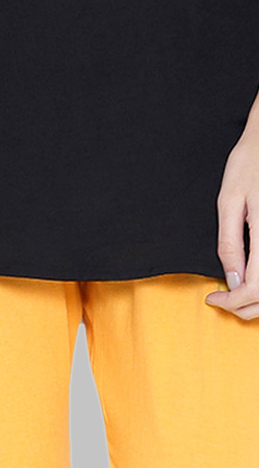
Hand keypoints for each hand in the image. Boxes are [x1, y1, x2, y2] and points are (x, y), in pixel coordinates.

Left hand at [207, 115, 258, 319]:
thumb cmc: (250, 161)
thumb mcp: (229, 201)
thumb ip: (229, 244)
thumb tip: (232, 280)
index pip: (255, 287)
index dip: (233, 301)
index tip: (213, 298)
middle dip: (244, 306)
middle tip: (223, 300)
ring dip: (258, 300)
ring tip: (237, 293)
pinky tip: (251, 278)